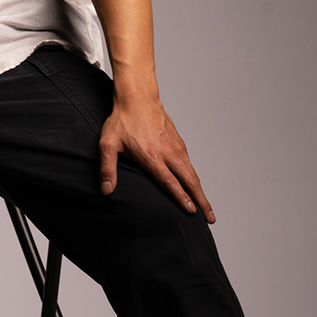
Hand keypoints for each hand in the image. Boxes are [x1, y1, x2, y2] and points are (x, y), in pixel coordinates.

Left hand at [98, 95, 214, 221]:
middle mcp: (168, 153)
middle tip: (210, 218)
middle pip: (190, 181)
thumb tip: (106, 191)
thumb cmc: (121, 121)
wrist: (137, 98)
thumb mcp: (108, 145)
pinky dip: (195, 178)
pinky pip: (190, 164)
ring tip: (206, 208)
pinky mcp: (179, 143)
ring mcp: (176, 147)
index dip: (181, 198)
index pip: (170, 182)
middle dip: (201, 201)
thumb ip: (107, 169)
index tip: (191, 212)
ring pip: (193, 173)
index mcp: (152, 157)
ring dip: (201, 192)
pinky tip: (195, 187)